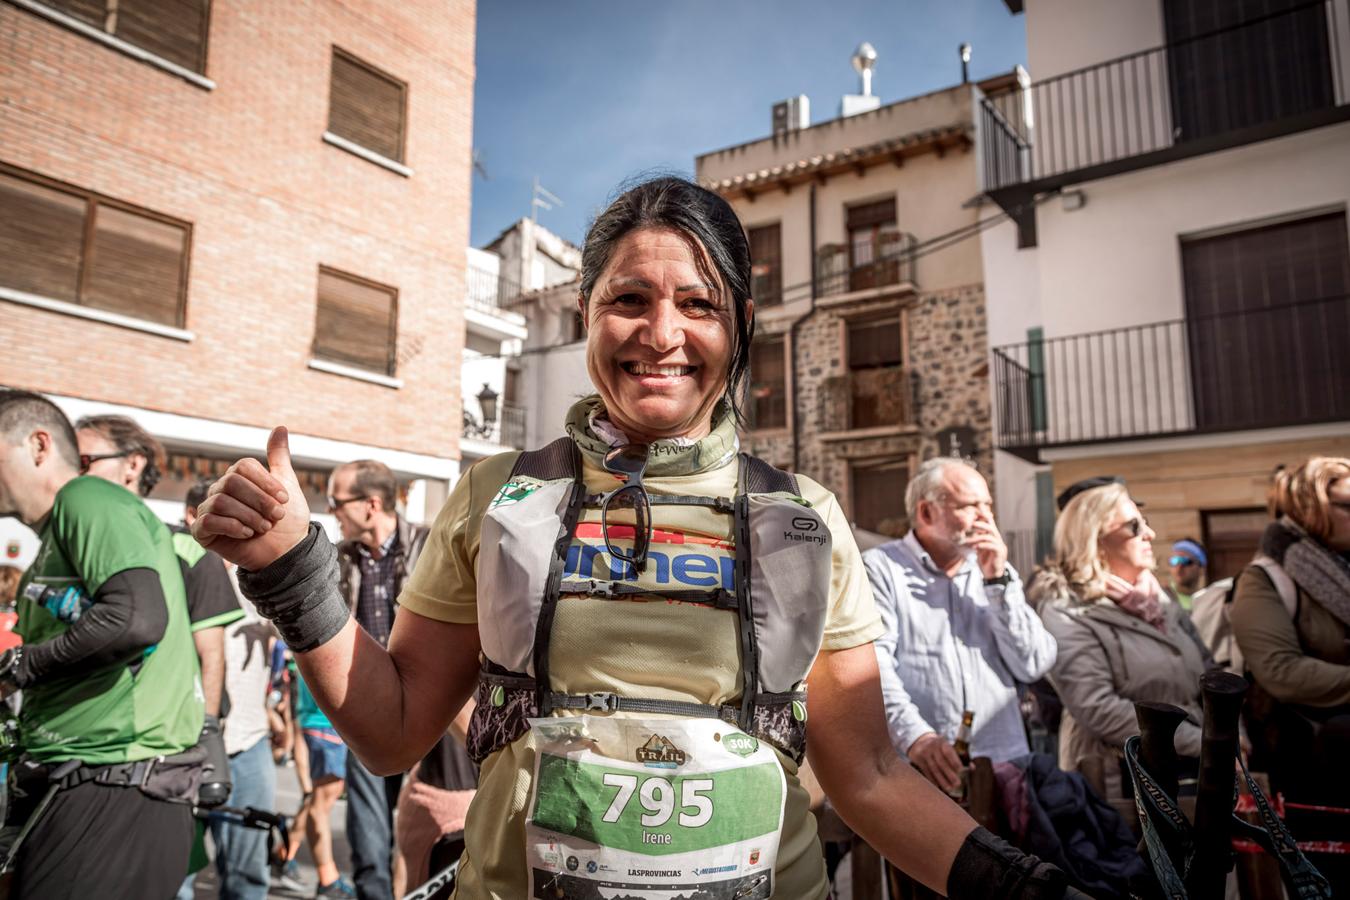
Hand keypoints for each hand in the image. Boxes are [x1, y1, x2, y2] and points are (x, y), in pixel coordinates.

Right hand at [192, 427, 308, 570]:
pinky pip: (208, 520)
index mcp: (238, 478)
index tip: (285, 499)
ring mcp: (208, 510)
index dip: (266, 482)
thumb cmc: (286, 519)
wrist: (285, 552)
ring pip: (221, 501)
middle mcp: (220, 490)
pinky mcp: (201, 531)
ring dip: (250, 516)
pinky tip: (247, 534)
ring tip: (264, 527)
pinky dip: (232, 526)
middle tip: (277, 516)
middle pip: (232, 482)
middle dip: (259, 500)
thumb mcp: (287, 484)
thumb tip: (280, 427)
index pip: (243, 467)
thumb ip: (279, 457)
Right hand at [907, 732, 963, 793]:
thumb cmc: (941, 747)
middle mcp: (932, 747)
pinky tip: (939, 787)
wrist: (920, 741)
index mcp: (942, 742)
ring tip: (950, 789)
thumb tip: (972, 767)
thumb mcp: (948, 746)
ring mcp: (924, 754)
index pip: (948, 752)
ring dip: (942, 780)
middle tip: (957, 784)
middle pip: (941, 762)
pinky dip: (934, 780)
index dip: (954, 761)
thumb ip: (961, 756)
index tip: (961, 770)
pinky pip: (927, 772)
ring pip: (934, 769)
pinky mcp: (918, 760)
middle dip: (949, 774)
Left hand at [967, 519, 1008, 580]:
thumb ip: (977, 539)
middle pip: (991, 527)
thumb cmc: (985, 561)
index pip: (990, 524)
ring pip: (991, 536)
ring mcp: (1000, 546)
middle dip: (980, 524)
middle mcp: (998, 540)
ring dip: (979, 537)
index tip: (973, 515)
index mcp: (993, 537)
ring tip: (969, 540)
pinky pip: (992, 546)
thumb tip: (969, 530)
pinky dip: (983, 545)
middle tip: (971, 524)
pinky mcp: (1000, 553)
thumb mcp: (979, 548)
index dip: (983, 518)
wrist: (991, 575)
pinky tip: (975, 548)